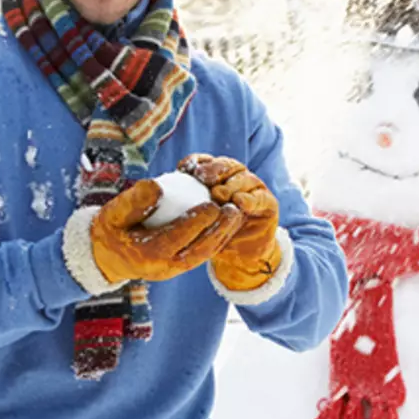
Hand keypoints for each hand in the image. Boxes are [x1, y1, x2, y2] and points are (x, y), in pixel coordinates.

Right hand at [89, 180, 242, 283]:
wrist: (105, 256)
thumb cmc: (109, 230)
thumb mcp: (113, 213)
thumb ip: (134, 201)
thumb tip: (157, 186)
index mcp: (147, 254)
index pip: (177, 237)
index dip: (197, 221)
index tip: (212, 204)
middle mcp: (164, 266)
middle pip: (198, 249)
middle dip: (219, 230)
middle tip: (234, 209)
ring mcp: (174, 269)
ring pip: (204, 253)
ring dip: (223, 235)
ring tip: (237, 214)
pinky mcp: (180, 266)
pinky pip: (202, 253)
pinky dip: (217, 239)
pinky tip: (228, 222)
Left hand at [179, 155, 281, 291]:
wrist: (242, 256)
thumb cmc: (210, 235)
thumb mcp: (188, 220)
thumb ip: (175, 205)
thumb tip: (150, 191)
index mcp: (215, 178)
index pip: (205, 163)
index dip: (196, 163)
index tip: (185, 170)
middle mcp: (235, 179)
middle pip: (226, 165)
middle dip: (215, 169)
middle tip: (203, 178)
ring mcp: (253, 189)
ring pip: (243, 178)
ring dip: (232, 183)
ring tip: (220, 193)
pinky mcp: (267, 204)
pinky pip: (260, 198)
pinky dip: (250, 199)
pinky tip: (239, 203)